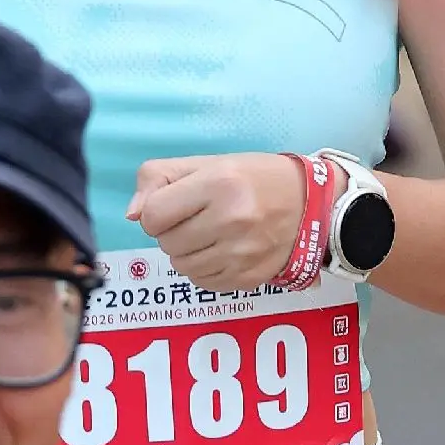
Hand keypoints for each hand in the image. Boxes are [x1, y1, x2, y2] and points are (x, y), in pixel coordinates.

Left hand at [128, 150, 306, 288]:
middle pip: (165, 243)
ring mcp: (241, 254)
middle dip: (173, 231)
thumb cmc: (254, 179)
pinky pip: (203, 282)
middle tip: (198, 218)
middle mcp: (231, 221)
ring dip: (187, 252)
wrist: (311, 204)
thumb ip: (159, 178)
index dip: (156, 212)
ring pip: (182, 266)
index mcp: (218, 184)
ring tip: (211, 234)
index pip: (153, 216)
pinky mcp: (248, 278)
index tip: (175, 205)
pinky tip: (223, 251)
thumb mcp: (208, 163)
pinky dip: (205, 269)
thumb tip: (132, 214)